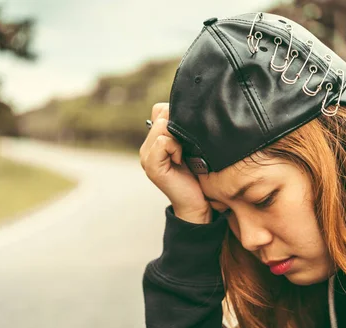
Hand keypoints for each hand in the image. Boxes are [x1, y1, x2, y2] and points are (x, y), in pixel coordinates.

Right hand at [139, 103, 211, 223]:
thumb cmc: (199, 174)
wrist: (197, 203)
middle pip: (161, 113)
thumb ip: (184, 129)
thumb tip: (192, 106)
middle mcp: (147, 146)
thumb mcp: (192, 146)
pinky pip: (163, 142)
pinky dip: (176, 148)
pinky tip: (181, 160)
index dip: (177, 115)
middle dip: (179, 124)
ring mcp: (146, 155)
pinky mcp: (151, 164)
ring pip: (162, 125)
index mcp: (155, 140)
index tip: (189, 134)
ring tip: (185, 153)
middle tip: (188, 145)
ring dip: (179, 137)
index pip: (160, 109)